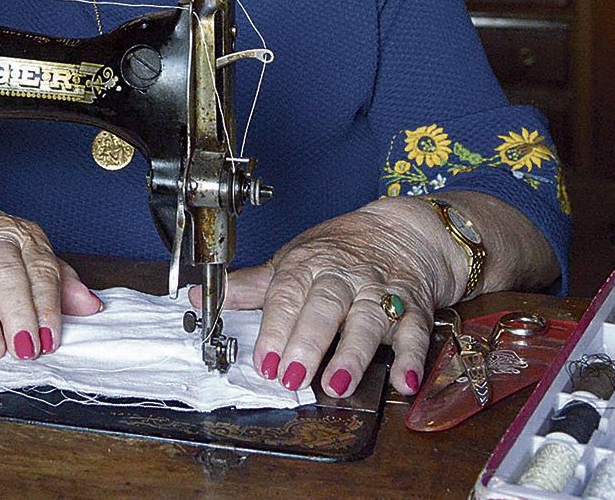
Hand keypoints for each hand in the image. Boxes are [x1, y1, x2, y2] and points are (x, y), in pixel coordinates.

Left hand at [194, 201, 451, 397]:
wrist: (403, 230)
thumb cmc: (340, 251)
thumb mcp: (292, 261)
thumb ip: (252, 286)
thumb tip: (198, 296)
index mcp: (309, 265)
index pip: (288, 295)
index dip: (274, 328)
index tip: (264, 360)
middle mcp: (344, 277)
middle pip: (325, 308)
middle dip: (308, 342)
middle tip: (293, 377)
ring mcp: (380, 292)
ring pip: (369, 321)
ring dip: (353, 354)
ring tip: (337, 383)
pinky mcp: (414, 307)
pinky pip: (415, 332)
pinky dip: (412, 358)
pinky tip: (403, 382)